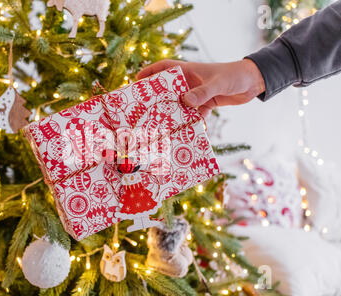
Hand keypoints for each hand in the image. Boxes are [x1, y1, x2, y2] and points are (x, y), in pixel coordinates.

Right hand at [136, 59, 265, 116]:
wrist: (254, 82)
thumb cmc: (234, 76)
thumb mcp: (217, 84)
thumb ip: (201, 93)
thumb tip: (184, 102)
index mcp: (189, 71)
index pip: (165, 68)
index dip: (150, 73)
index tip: (136, 80)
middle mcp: (190, 82)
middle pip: (168, 90)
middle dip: (157, 98)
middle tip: (144, 109)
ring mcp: (197, 94)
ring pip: (179, 104)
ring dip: (173, 114)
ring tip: (162, 125)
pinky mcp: (205, 104)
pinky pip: (193, 114)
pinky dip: (189, 122)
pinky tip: (185, 132)